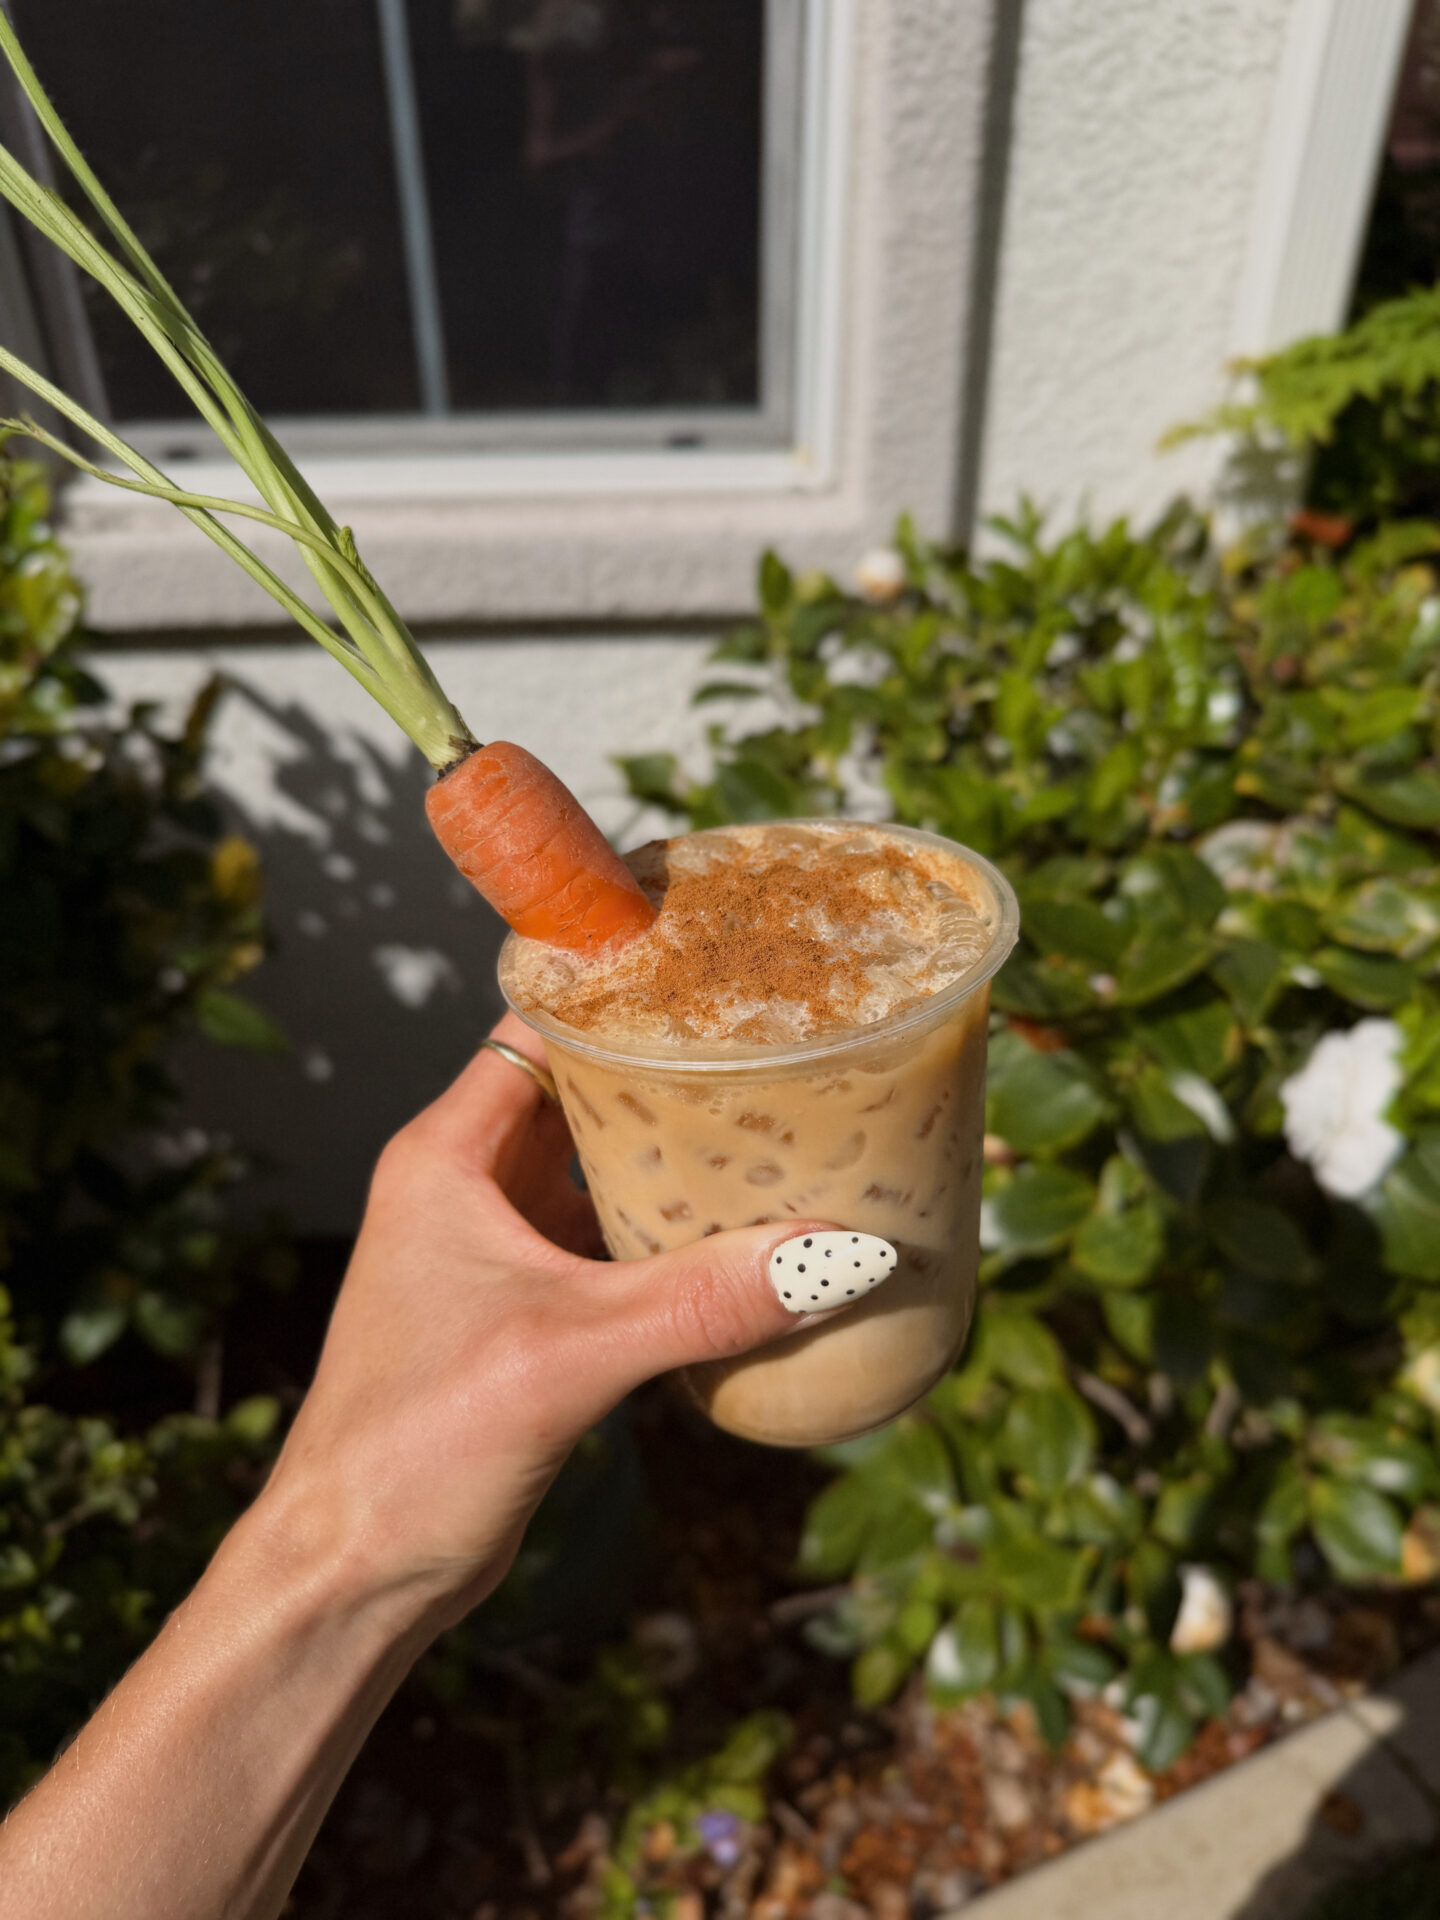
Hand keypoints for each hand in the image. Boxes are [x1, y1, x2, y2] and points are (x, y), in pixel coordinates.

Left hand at [252, 1013, 836, 1636]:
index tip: (712, 968)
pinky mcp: (529, 1316)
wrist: (349, 1576)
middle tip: (774, 1046)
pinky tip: (745, 1240)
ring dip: (677, 1161)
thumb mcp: (568, 1356)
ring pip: (602, 1174)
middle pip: (584, 1095)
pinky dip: (672, 1238)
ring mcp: (499, 1253)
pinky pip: (614, 1248)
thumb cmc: (413, 1448)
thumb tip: (841, 1255)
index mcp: (448, 1157)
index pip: (537, 1029)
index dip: (617, 990)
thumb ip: (702, 1300)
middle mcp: (469, 1188)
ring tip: (779, 1128)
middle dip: (671, 1075)